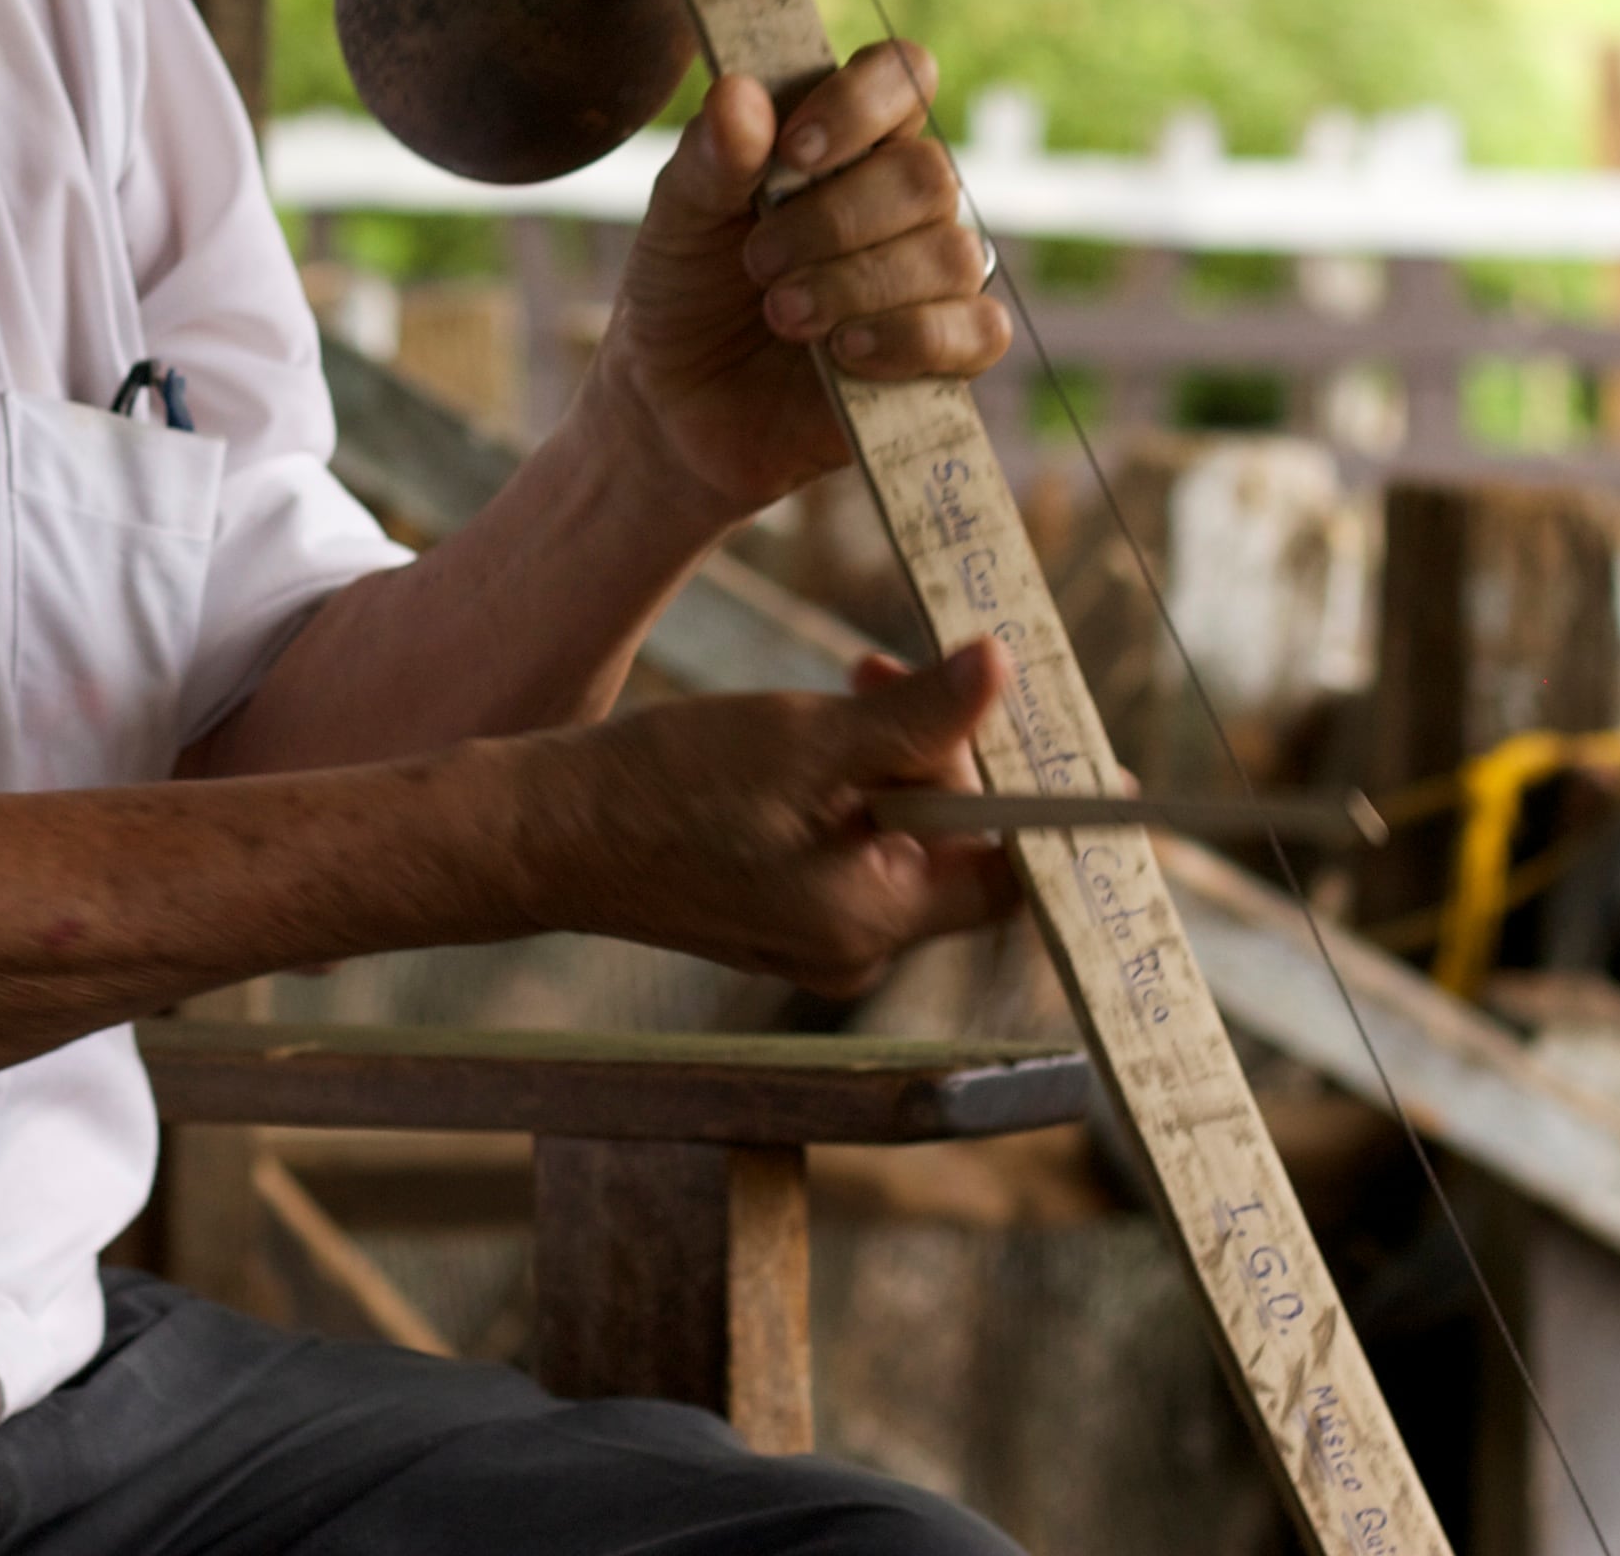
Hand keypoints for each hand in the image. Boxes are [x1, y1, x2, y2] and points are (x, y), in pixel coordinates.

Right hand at [515, 640, 1020, 994]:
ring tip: (834, 693)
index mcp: (875, 921)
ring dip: (887, 760)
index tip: (1077, 746)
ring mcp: (812, 935)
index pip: (1011, 874)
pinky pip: (846, 847)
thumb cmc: (665, 789)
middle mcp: (855, 947)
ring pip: (896, 837)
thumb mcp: (806, 739)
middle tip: (888, 672)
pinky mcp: (775, 913)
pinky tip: (797, 740)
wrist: (542, 835)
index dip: (1048, 806)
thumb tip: (1003, 675)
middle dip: (940, 754)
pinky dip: (843, 788)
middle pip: (953, 846)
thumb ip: (916, 717)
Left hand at [582, 46, 1009, 523]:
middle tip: (758, 262)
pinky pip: (979, 330)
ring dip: (856, 286)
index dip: (861, 103)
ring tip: (782, 315)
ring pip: (953, 255)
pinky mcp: (948, 354)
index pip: (903, 76)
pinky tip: (844, 353)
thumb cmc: (686, 290)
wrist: (677, 403)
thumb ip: (710, 156)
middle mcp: (903, 199)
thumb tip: (740, 93)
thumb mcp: (678, 217)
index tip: (794, 152)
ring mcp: (932, 277)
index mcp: (848, 140)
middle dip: (834, 223)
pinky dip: (908, 338)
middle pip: (929, 175)